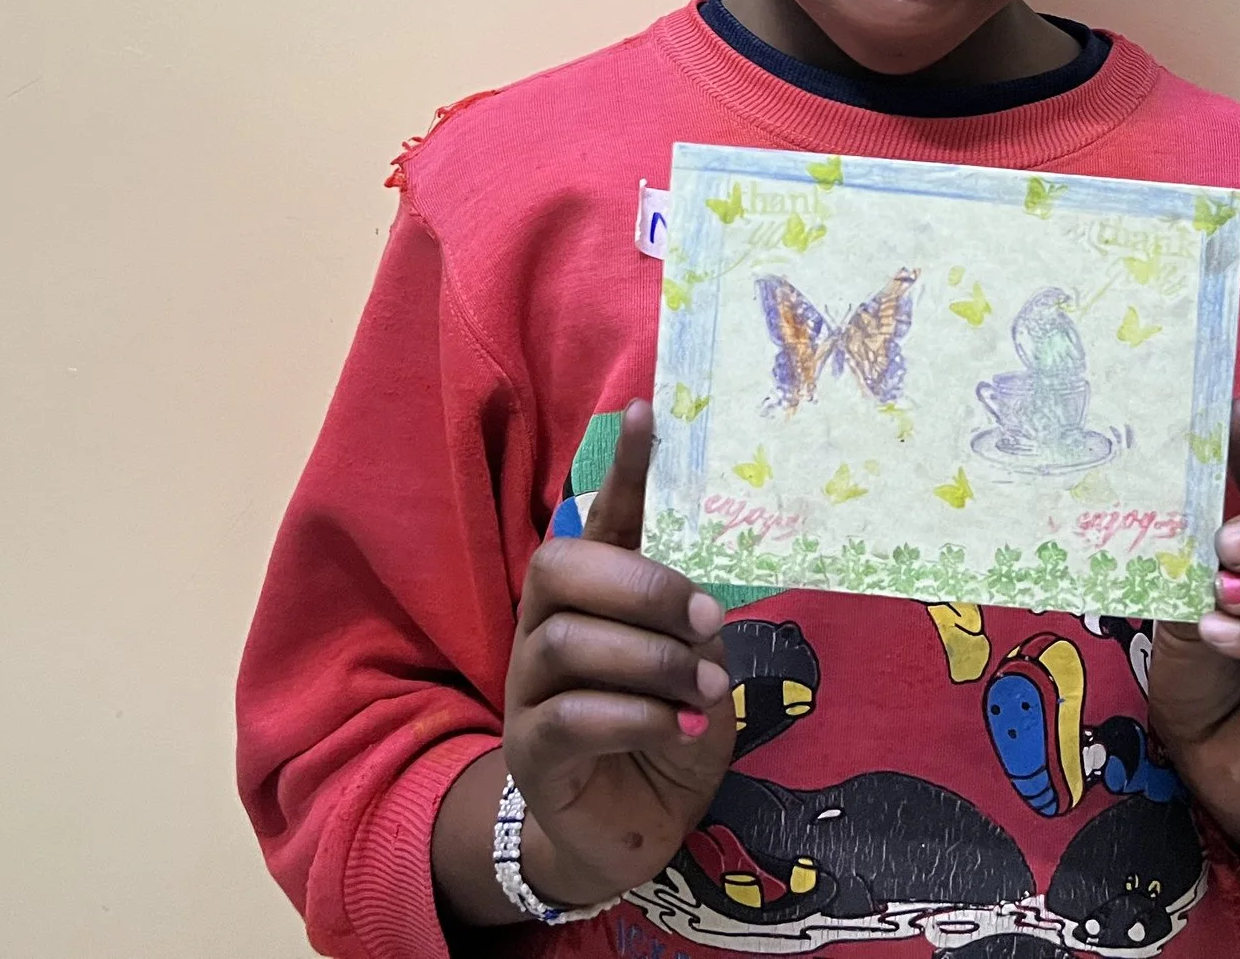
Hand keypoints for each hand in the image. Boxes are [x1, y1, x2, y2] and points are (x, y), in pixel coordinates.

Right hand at [502, 401, 734, 908]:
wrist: (636, 829)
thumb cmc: (670, 731)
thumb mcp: (696, 665)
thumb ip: (694, 622)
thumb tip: (712, 598)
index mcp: (593, 594)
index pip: (600, 516)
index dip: (622, 467)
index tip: (646, 410)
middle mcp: (546, 625)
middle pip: (563, 567)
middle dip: (645, 587)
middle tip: (710, 622)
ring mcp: (528, 687)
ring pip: (570, 641)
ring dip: (653, 661)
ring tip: (707, 688)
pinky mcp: (529, 751)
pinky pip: (569, 715)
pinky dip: (635, 716)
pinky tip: (678, 727)